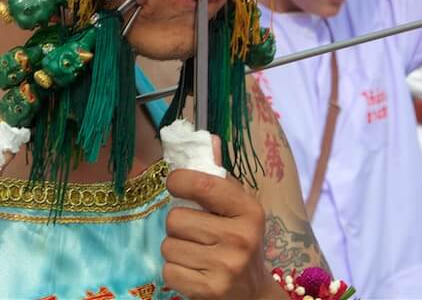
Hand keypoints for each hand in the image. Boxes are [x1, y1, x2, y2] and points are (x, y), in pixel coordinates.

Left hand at [163, 139, 269, 299]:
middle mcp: (241, 238)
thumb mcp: (237, 207)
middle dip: (178, 226)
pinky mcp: (210, 291)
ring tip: (195, 253)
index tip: (175, 183)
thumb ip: (218, 175)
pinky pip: (168, 271)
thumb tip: (208, 138)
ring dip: (175, 249)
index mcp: (248, 210)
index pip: (203, 183)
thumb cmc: (239, 241)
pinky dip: (175, 272)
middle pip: (176, 219)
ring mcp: (226, 267)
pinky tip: (193, 271)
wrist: (254, 294)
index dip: (179, 180)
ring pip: (168, 246)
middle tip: (194, 232)